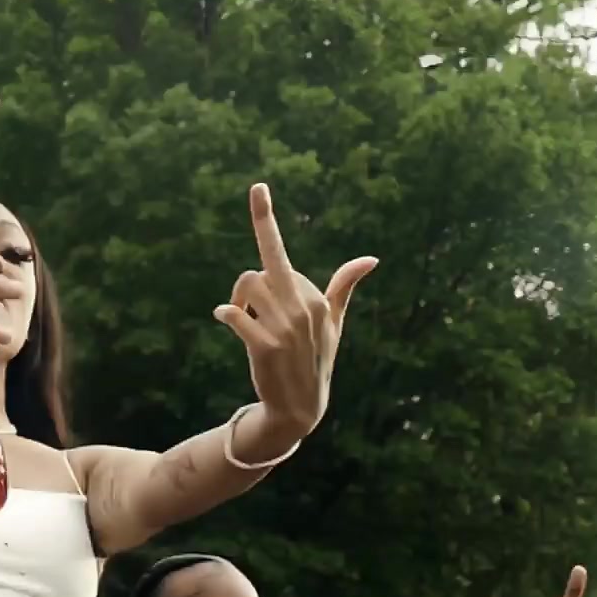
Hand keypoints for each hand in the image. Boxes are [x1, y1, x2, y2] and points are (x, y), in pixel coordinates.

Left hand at [212, 184, 376, 441]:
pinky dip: (226, 314)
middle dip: (246, 286)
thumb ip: (343, 287)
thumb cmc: (314, 362)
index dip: (264, 221)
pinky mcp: (264, 346)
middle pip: (260, 270)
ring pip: (245, 287)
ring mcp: (284, 327)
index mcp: (317, 299)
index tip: (257, 187)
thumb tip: (370, 258)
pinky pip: (234, 315)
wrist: (299, 410)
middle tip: (243, 305)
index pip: (280, 255)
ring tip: (245, 324)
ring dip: (237, 303)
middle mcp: (303, 308)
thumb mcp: (333, 324)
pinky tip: (225, 319)